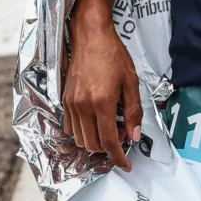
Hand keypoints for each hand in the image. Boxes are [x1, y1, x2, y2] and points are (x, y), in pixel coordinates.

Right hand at [63, 17, 141, 171]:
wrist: (91, 36)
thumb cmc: (113, 54)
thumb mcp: (131, 81)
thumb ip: (133, 111)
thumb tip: (134, 135)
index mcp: (102, 102)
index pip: (109, 142)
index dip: (118, 157)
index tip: (126, 164)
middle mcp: (83, 106)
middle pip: (93, 144)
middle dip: (109, 148)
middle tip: (123, 133)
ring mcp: (71, 103)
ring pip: (80, 139)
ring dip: (95, 141)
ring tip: (110, 125)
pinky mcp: (65, 99)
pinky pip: (71, 127)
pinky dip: (83, 131)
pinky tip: (95, 119)